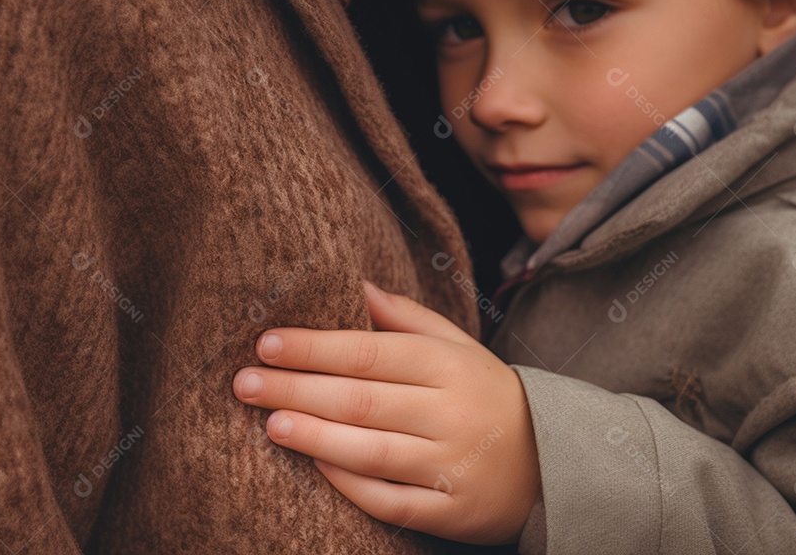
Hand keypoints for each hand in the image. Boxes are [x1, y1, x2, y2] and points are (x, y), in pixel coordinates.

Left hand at [231, 281, 541, 544]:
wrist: (552, 462)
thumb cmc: (486, 393)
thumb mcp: (459, 346)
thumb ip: (408, 317)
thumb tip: (356, 284)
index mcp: (449, 366)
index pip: (371, 351)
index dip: (315, 347)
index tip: (267, 343)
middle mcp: (451, 414)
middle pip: (361, 400)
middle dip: (297, 389)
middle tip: (243, 383)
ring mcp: (451, 466)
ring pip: (371, 451)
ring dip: (314, 437)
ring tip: (269, 423)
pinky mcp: (451, 511)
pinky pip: (390, 501)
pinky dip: (350, 484)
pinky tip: (315, 465)